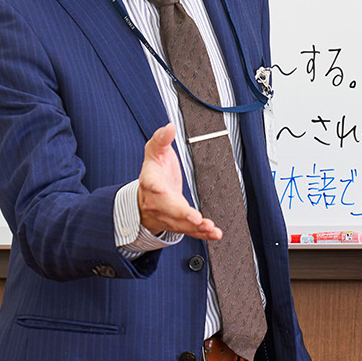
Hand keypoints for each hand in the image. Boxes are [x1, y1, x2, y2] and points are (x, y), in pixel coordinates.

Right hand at [137, 124, 222, 239]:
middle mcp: (157, 201)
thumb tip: (170, 126)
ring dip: (195, 227)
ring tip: (209, 227)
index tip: (159, 188)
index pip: (150, 182)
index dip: (154, 186)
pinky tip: (214, 233)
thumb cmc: (154, 171)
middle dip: (182, 214)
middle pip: (168, 208)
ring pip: (180, 223)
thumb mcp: (155, 151)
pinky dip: (202, 233)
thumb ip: (161, 139)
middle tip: (195, 218)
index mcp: (150, 180)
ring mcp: (167, 215)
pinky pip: (189, 230)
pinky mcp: (178, 223)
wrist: (147, 197)